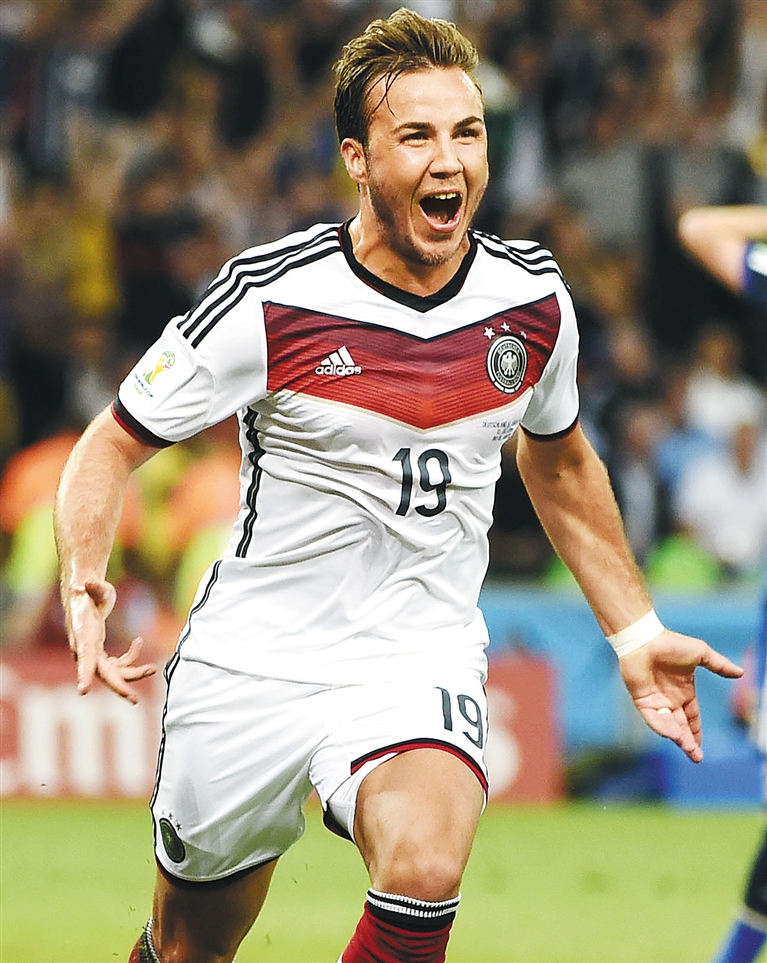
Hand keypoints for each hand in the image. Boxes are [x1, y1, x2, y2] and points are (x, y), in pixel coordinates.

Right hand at [66, 577, 156, 703]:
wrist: (83, 594)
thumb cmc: (88, 590)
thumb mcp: (94, 587)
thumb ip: (94, 587)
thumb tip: (87, 581)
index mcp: (83, 635)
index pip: (84, 657)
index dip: (84, 673)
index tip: (82, 690)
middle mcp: (85, 649)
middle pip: (102, 672)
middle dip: (118, 686)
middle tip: (134, 699)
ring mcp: (93, 653)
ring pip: (113, 671)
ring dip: (132, 672)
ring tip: (153, 669)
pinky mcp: (100, 651)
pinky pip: (117, 662)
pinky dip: (130, 656)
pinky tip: (139, 641)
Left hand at [618, 629, 742, 762]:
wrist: (645, 639)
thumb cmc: (671, 644)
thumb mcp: (701, 654)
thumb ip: (719, 665)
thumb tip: (741, 672)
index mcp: (684, 692)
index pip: (692, 717)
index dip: (696, 732)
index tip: (700, 748)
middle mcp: (669, 699)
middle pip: (680, 726)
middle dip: (688, 742)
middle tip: (696, 757)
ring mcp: (655, 700)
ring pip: (667, 725)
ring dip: (677, 737)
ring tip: (687, 748)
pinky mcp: (641, 700)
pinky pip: (652, 718)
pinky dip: (661, 727)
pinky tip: (672, 734)